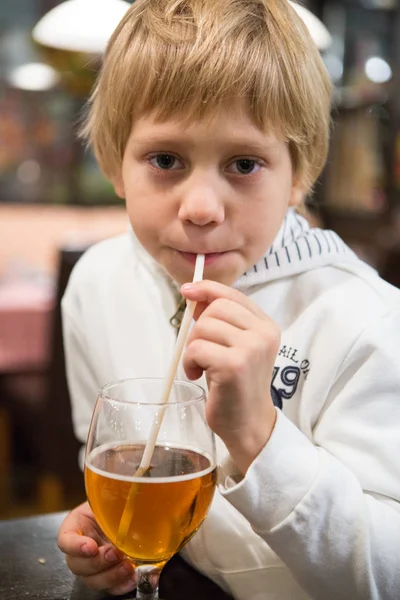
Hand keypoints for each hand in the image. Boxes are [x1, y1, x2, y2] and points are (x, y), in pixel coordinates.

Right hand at [58, 501, 135, 595]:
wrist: (125, 510)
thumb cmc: (114, 501)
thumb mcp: (109, 498)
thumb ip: (110, 502)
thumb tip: (123, 499)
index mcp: (75, 526)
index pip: (66, 540)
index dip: (75, 546)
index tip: (90, 546)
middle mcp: (80, 549)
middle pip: (77, 565)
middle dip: (97, 562)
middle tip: (114, 553)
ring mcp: (92, 565)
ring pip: (91, 580)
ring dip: (109, 576)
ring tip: (127, 566)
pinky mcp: (106, 575)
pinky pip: (108, 588)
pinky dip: (120, 586)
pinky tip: (131, 578)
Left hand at [181, 280, 278, 473]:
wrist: (248, 424)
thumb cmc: (236, 385)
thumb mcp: (234, 346)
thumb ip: (221, 321)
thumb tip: (195, 294)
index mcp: (266, 326)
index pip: (232, 295)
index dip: (207, 289)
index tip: (188, 291)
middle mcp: (264, 333)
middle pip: (216, 308)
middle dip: (198, 329)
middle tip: (200, 353)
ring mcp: (251, 348)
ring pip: (203, 327)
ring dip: (192, 348)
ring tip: (200, 367)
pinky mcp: (234, 365)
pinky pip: (196, 349)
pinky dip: (189, 362)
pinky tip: (197, 376)